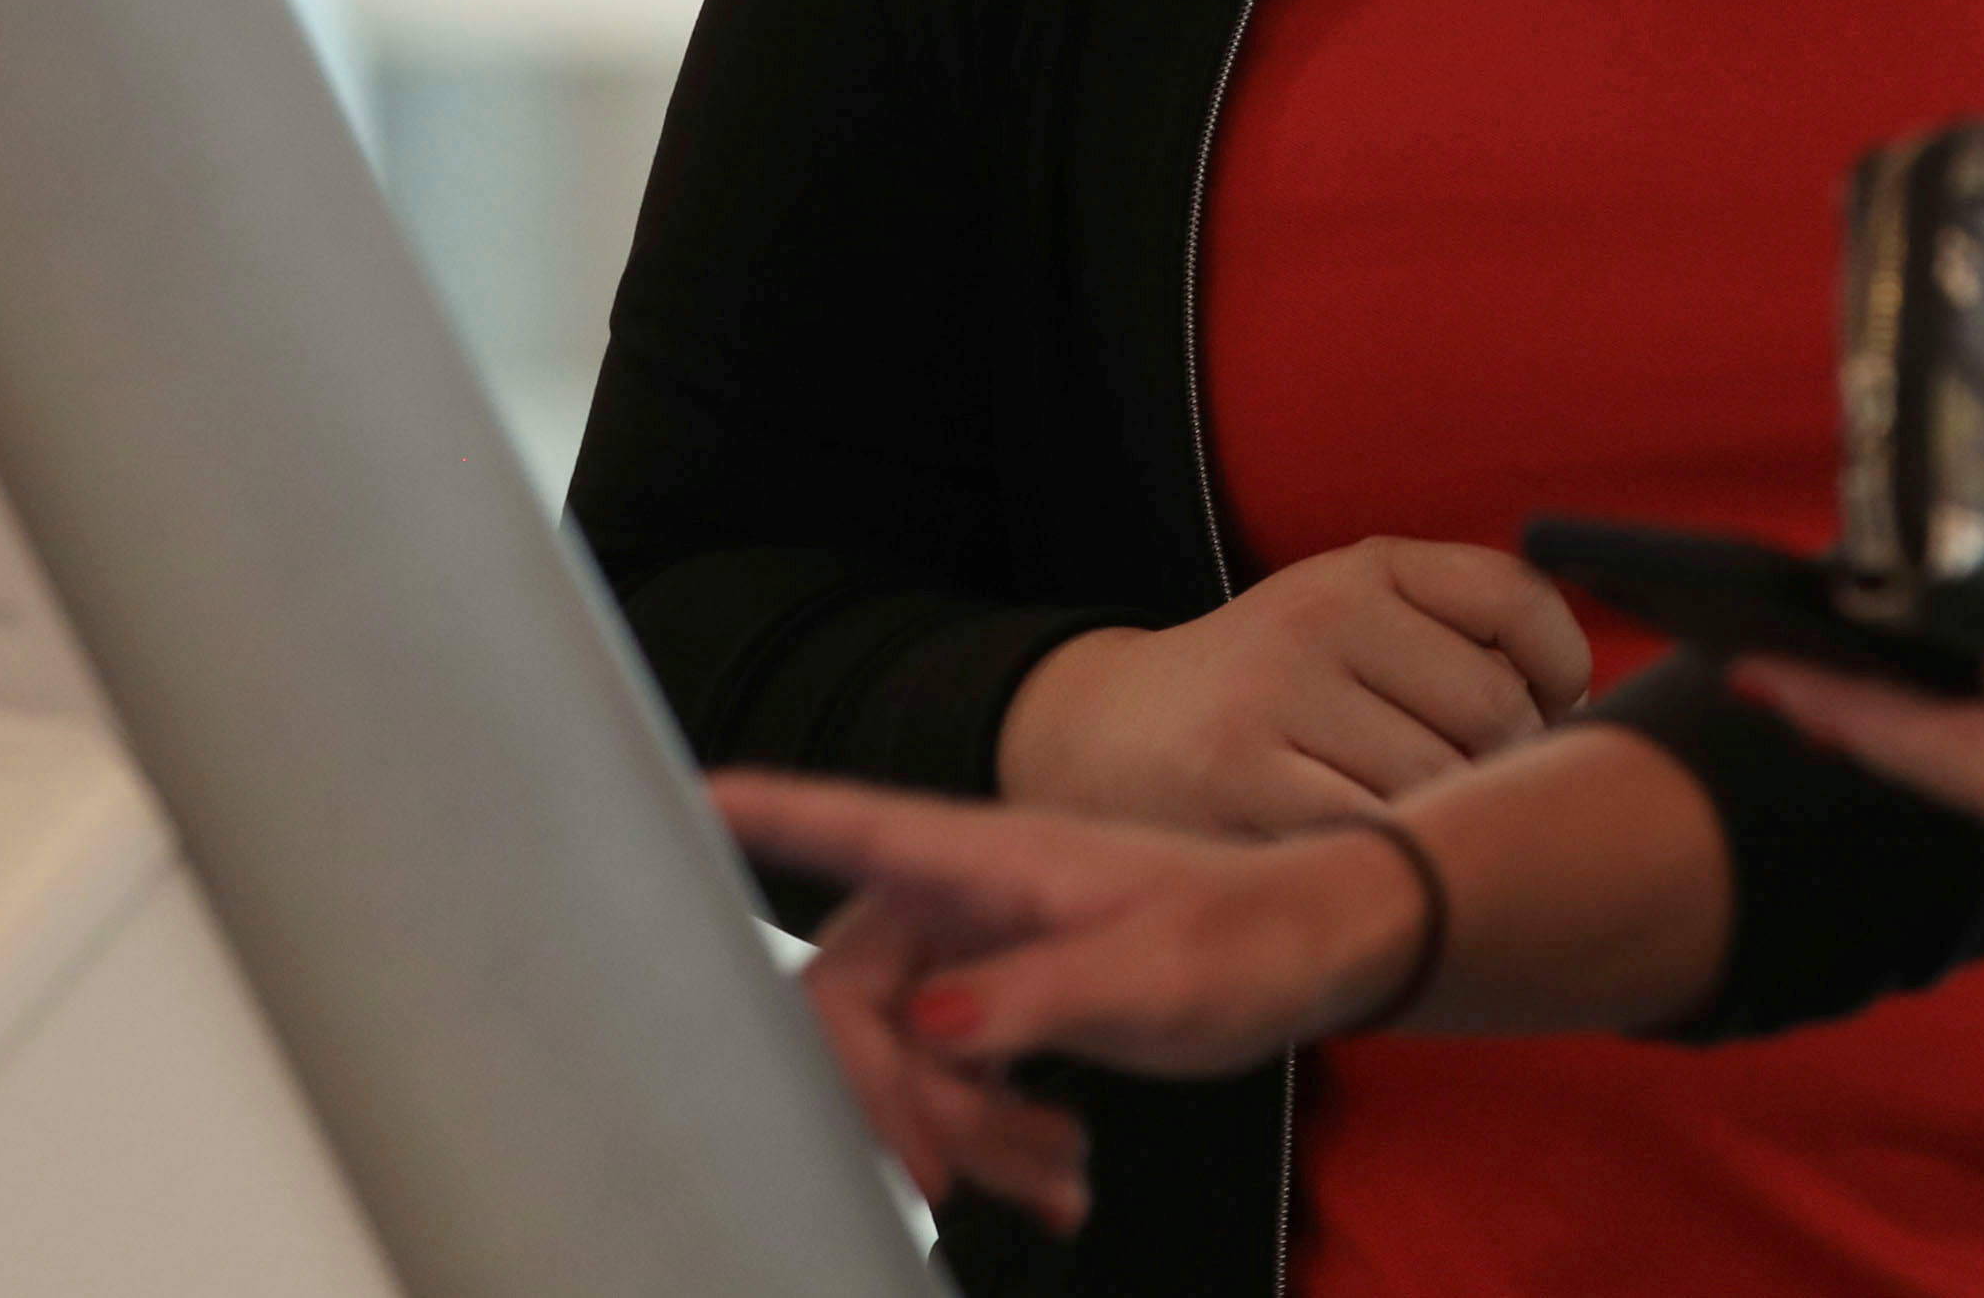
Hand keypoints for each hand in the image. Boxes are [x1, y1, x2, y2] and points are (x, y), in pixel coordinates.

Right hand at [711, 771, 1429, 1230]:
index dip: (752, 814)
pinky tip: (1059, 1183)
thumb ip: (1033, 996)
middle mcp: (959, 895)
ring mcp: (973, 949)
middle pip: (848, 999)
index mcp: (983, 856)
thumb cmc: (1244, 935)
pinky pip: (947, 1081)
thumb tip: (931, 1025)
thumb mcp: (1147, 973)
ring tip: (1053, 1179)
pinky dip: (992, 1143)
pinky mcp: (997, 1002)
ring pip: (897, 1058)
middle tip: (952, 1182)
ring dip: (958, 1137)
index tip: (668, 799)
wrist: (1315, 950)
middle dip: (890, 1102)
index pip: (842, 822)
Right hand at [997, 537, 1592, 834]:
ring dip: (1442, 818)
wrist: (1098, 736)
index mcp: (1362, 568)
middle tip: (1465, 784)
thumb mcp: (1348, 618)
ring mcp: (1277, 699)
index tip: (1549, 708)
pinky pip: (1369, 835)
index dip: (1562, 669)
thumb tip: (1583, 712)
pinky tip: (1362, 854)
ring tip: (1405, 819)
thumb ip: (1461, 632)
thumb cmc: (1262, 690)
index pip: (1519, 604)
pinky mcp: (1241, 783)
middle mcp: (1319, 616)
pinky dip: (1384, 857)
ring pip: (1438, 781)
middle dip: (1503, 764)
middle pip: (1493, 709)